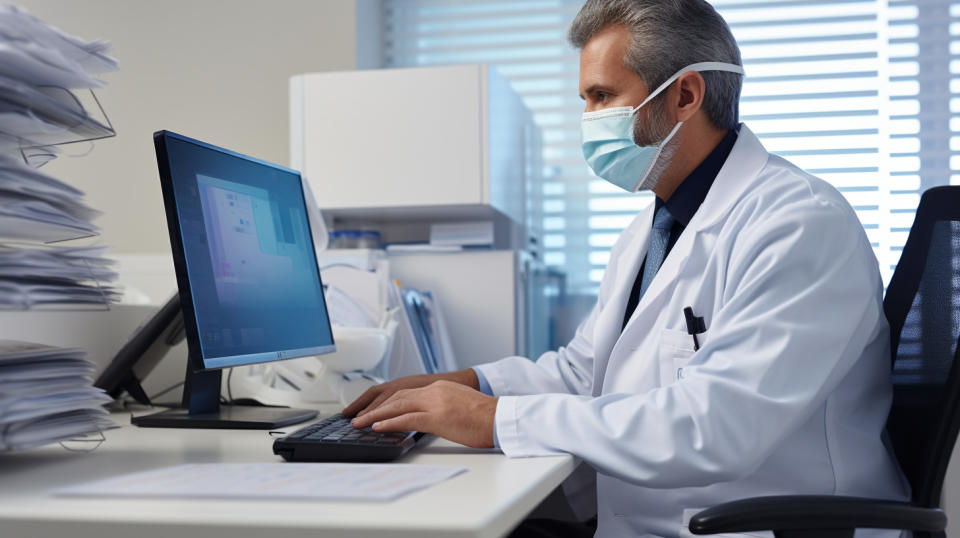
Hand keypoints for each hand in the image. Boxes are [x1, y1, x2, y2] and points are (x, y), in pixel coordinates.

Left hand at [349, 380, 497, 447]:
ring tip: (359, 423)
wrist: (501, 417)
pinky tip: (376, 427)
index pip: (406, 393)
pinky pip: (405, 419)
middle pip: (396, 397)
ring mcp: (434, 403)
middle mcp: (434, 391)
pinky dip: (388, 423)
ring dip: (374, 416)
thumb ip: (442, 406)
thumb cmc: (486, 417)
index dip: (387, 401)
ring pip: (396, 406)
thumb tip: (431, 417)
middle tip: (358, 416)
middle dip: (375, 407)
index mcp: (439, 387)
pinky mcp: (437, 417)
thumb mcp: (459, 405)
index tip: (374, 408)